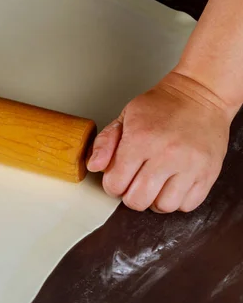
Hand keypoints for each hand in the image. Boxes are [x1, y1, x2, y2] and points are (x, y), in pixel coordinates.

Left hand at [87, 72, 237, 212]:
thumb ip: (105, 142)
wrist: (200, 95)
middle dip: (130, 196)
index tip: (117, 179)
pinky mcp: (208, 173)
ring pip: (164, 206)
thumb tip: (94, 166)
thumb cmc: (161, 106)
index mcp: (141, 140)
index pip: (116, 183)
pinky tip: (172, 185)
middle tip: (134, 184)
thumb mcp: (125, 117)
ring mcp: (190, 166)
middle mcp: (166, 155)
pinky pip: (188, 204)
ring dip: (155, 200)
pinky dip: (178, 200)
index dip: (112, 185)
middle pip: (138, 200)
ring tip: (154, 185)